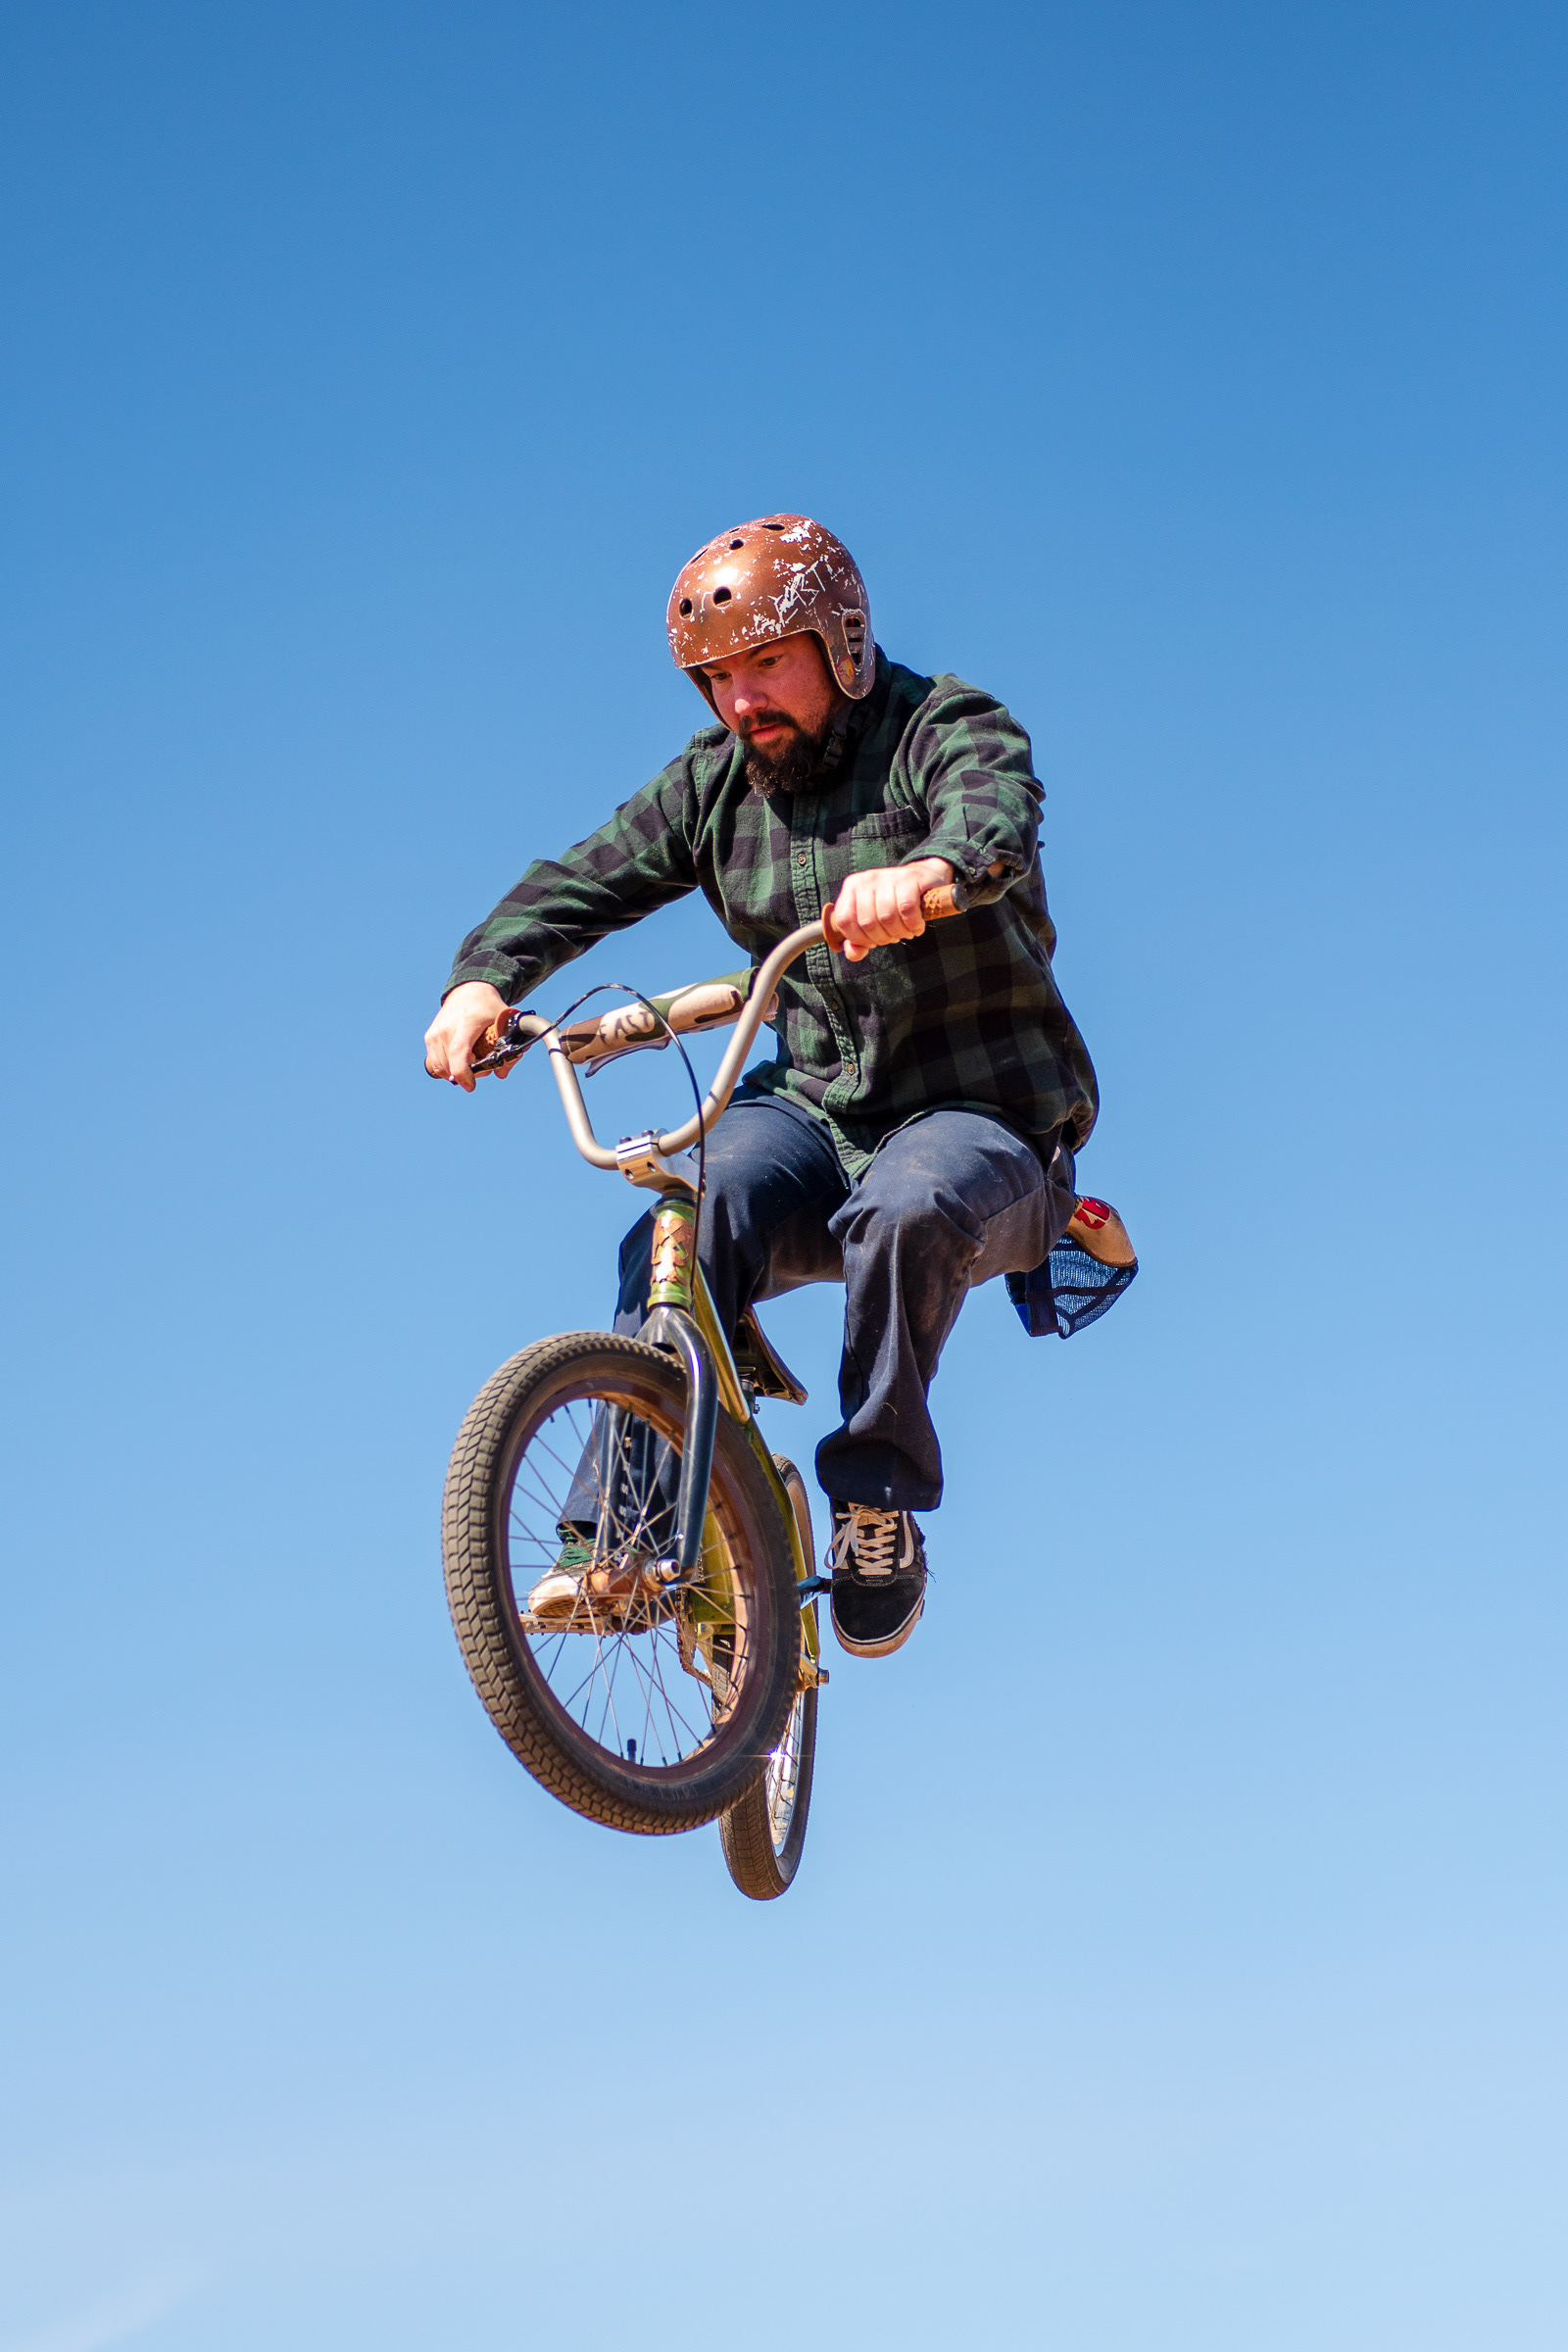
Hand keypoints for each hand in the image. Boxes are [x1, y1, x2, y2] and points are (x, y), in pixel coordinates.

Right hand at [424, 981, 507, 1091]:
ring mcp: (435, 1033)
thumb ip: (508, 1048)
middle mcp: (446, 1028)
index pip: (459, 1052)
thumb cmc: (488, 1008)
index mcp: (467, 1023)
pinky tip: (460, 1060)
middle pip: (451, 1065)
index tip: (471, 1086)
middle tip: (482, 1068)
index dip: (463, 1073)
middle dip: (467, 1075)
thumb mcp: (505, 1023)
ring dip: (455, 1073)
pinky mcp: (429, 1038)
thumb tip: (501, 1074)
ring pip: (441, 1068)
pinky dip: (447, 1068)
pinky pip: (435, 1063)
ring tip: (471, 1062)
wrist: (468, 991)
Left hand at [828, 857, 954, 962]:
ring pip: (887, 917)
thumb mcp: (873, 922)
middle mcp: (867, 879)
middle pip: (867, 922)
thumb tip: (853, 952)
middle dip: (883, 938)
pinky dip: (913, 924)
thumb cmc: (895, 904)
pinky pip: (906, 910)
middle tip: (894, 936)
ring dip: (900, 933)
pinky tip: (917, 926)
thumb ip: (858, 942)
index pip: (844, 920)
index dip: (859, 938)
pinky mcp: (909, 879)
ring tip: (906, 932)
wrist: (925, 880)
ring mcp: (888, 877)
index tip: (873, 941)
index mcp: (852, 887)